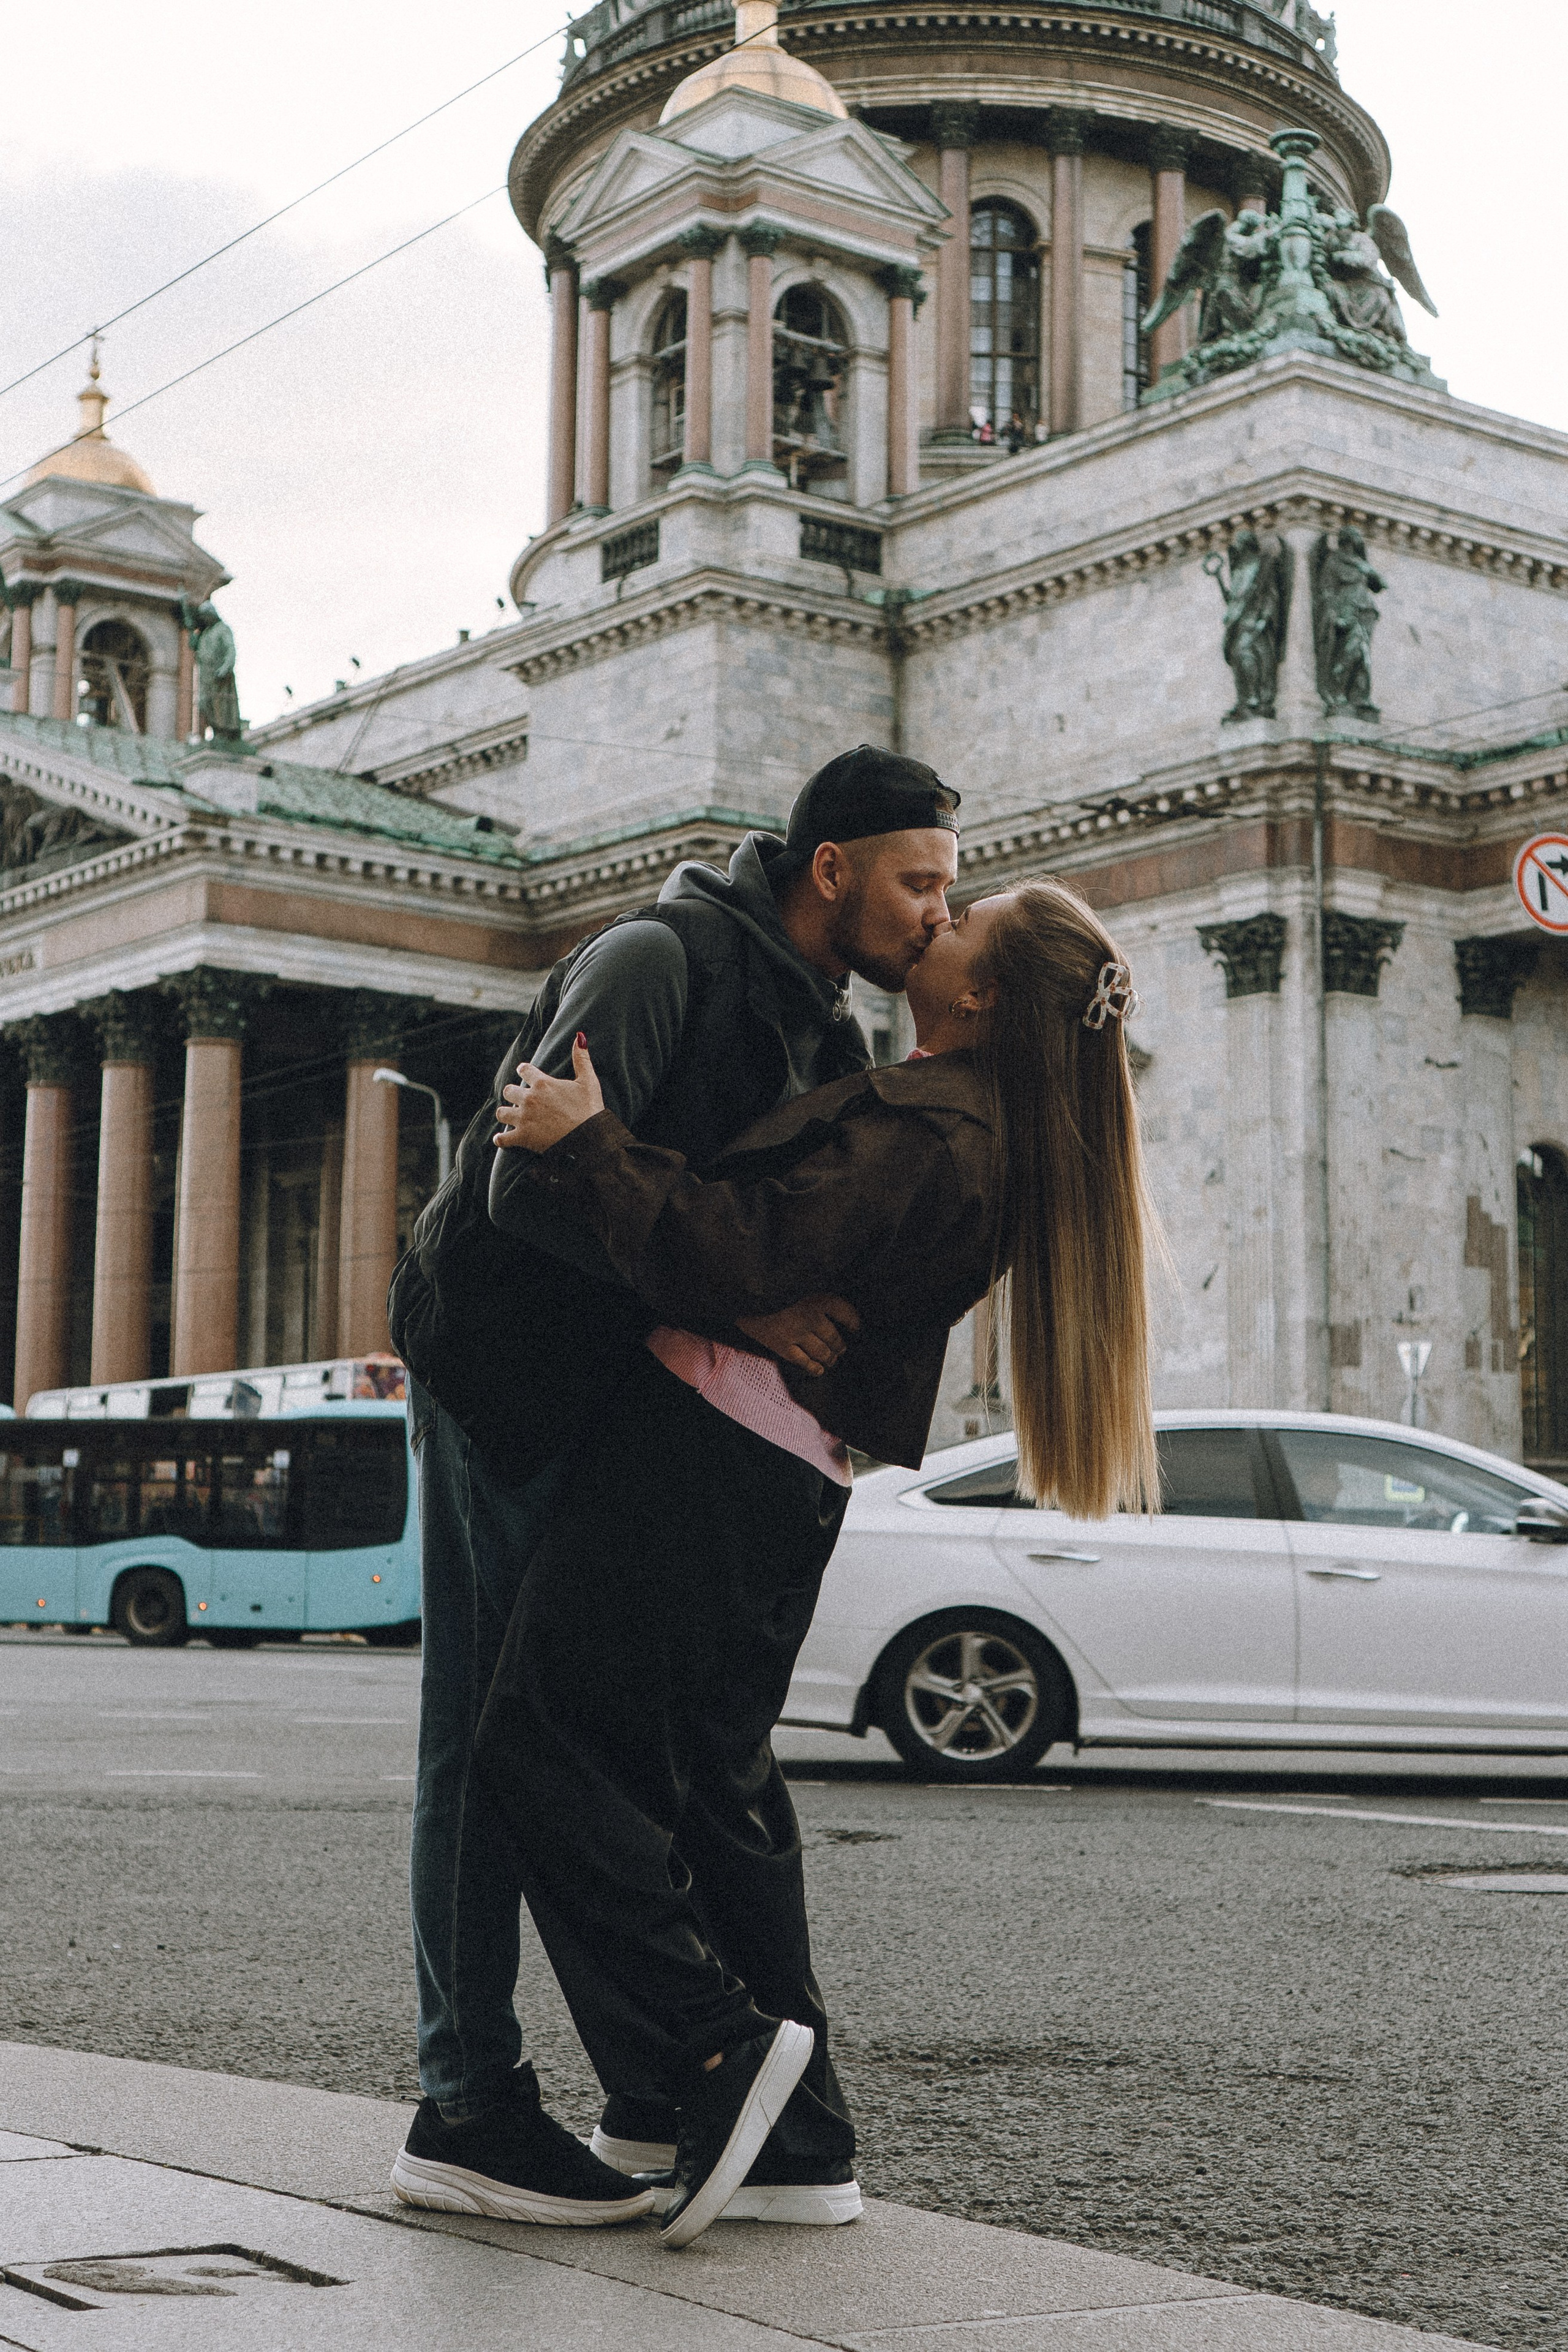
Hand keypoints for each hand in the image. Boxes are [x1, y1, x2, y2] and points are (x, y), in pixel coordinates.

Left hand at [494, 1034, 603, 1152]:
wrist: (589, 1139)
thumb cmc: (590, 1110)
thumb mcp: (589, 1081)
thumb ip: (581, 1058)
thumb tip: (579, 1036)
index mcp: (543, 1083)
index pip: (524, 1070)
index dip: (524, 1071)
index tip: (524, 1072)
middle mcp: (529, 1099)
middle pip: (508, 1091)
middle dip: (513, 1093)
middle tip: (519, 1098)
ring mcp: (524, 1118)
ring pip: (501, 1112)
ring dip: (505, 1114)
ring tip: (511, 1116)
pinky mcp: (522, 1137)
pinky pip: (503, 1138)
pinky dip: (501, 1139)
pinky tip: (501, 1139)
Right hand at [737, 1294, 860, 1376]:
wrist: (744, 1296)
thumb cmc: (775, 1290)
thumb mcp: (800, 1284)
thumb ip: (817, 1296)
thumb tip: (838, 1311)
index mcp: (815, 1298)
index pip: (843, 1311)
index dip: (853, 1321)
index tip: (856, 1327)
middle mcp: (809, 1316)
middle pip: (834, 1337)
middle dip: (840, 1345)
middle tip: (841, 1348)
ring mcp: (796, 1333)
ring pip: (823, 1352)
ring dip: (830, 1358)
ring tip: (832, 1359)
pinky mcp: (783, 1346)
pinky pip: (804, 1362)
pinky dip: (814, 1368)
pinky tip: (819, 1370)